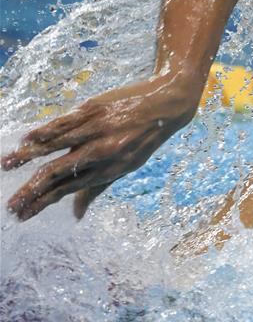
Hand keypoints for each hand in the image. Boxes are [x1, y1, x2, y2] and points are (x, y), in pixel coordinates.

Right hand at [2, 73, 201, 220]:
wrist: (167, 105)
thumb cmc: (143, 138)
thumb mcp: (126, 167)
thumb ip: (97, 189)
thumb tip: (76, 215)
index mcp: (108, 170)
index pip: (68, 191)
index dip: (43, 204)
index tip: (22, 214)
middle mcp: (102, 153)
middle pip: (60, 175)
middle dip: (33, 191)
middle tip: (10, 204)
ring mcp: (97, 131)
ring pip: (57, 146)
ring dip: (29, 157)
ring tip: (7, 165)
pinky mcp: (94, 110)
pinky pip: (66, 122)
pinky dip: (46, 131)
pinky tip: (29, 140)